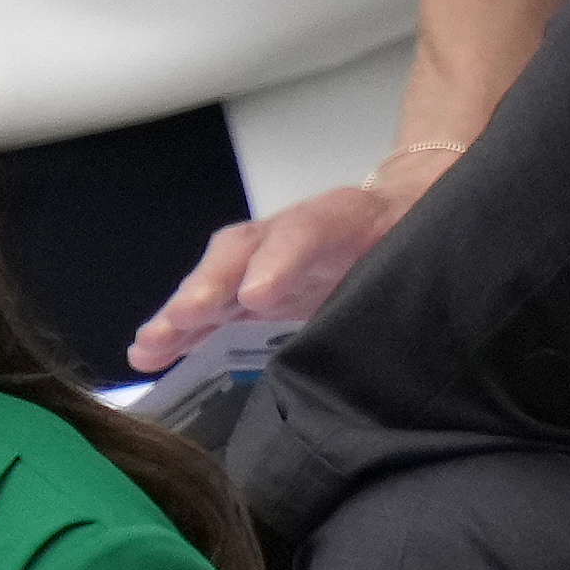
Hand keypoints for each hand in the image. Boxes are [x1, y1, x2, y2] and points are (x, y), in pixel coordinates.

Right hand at [125, 166, 433, 372]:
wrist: (401, 216)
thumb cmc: (410, 240)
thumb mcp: (419, 252)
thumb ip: (403, 277)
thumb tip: (398, 322)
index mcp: (342, 218)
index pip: (306, 233)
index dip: (279, 263)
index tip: (257, 296)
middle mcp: (291, 235)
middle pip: (244, 253)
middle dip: (211, 288)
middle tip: (186, 318)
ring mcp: (267, 260)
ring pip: (218, 280)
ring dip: (183, 314)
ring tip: (150, 345)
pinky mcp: (253, 290)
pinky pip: (213, 307)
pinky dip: (183, 329)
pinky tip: (150, 353)